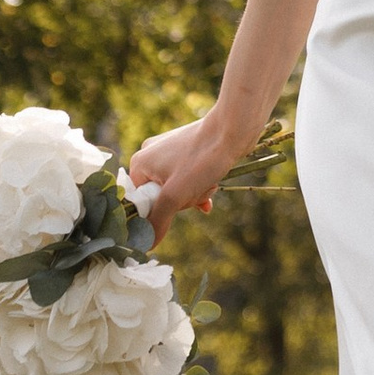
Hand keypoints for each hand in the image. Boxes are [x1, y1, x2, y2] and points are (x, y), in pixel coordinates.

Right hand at [124, 105, 254, 229]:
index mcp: (139, 163)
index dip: (160, 209)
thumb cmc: (202, 159)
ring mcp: (169, 152)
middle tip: (195, 190)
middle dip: (182, 200)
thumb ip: (157, 221)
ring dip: (194, 194)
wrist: (233, 129)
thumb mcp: (176, 196)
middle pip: (160, 197)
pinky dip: (199, 186)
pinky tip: (212, 188)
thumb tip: (145, 245)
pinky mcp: (187, 151)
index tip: (177, 202)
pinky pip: (188, 179)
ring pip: (177, 189)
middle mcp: (151, 155)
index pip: (140, 202)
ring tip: (207, 183)